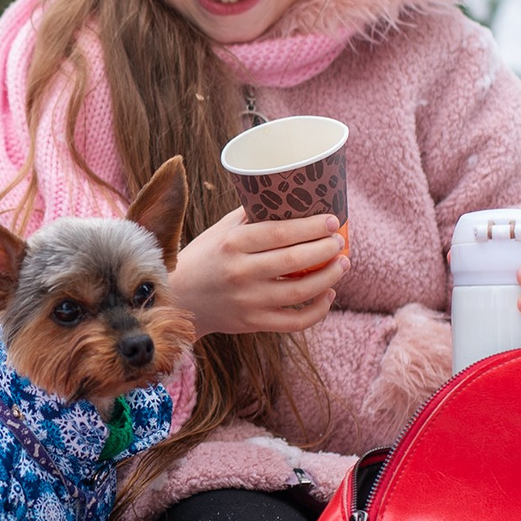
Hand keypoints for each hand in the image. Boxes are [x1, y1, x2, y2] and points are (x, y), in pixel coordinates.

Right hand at [170, 207, 349, 337]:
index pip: (280, 233)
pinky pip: (294, 321)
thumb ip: (250, 216)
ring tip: (342, 264)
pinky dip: (318, 310)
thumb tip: (287, 197)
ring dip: (329, 276)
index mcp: (231, 244)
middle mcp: (240, 272)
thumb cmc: (204, 257)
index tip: (331, 221)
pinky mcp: (253, 323)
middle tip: (339, 241)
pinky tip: (328, 294)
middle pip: (294, 261)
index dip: (311, 227)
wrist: (178, 299)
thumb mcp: (220, 231)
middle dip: (325, 249)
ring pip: (300, 292)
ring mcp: (247, 301)